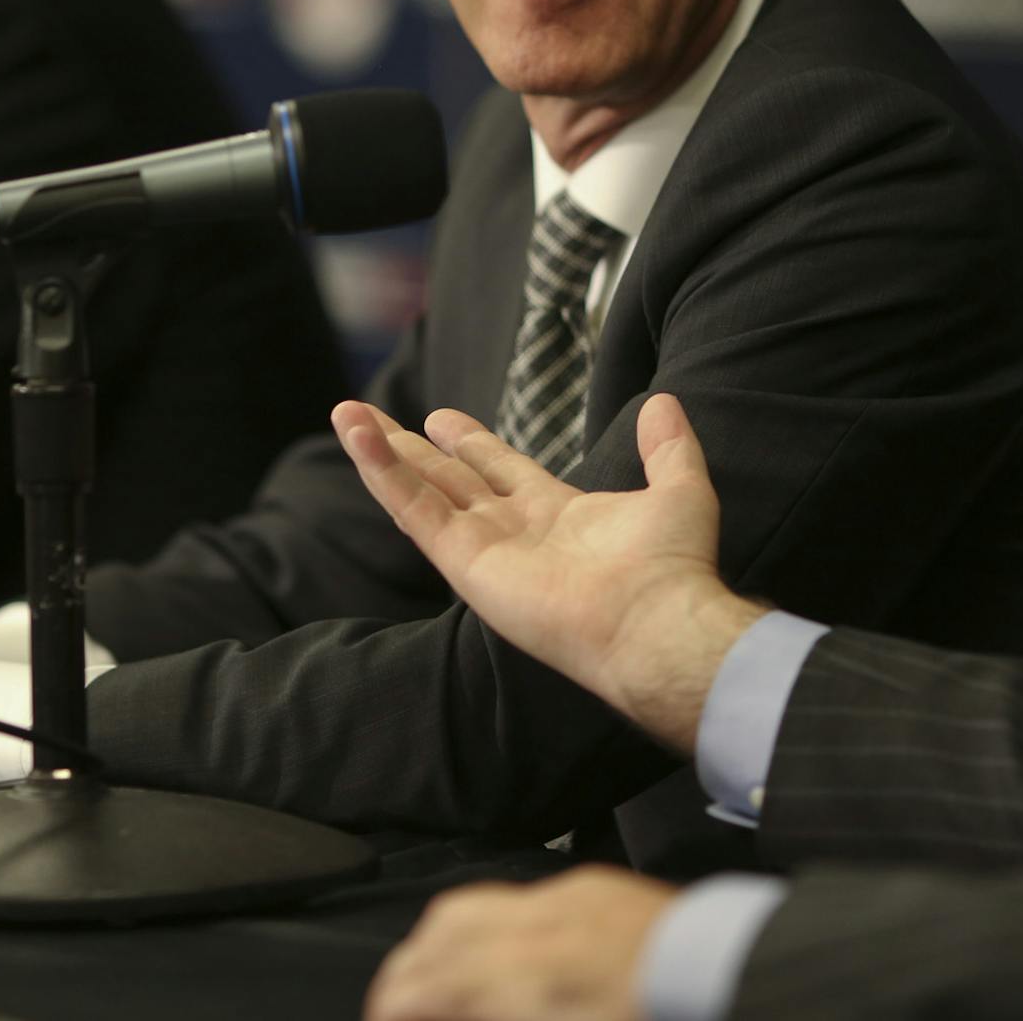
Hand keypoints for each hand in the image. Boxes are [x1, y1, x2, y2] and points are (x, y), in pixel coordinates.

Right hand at [333, 392, 760, 752]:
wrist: (658, 620)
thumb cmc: (672, 567)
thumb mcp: (679, 488)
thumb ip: (668, 447)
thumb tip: (664, 402)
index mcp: (554, 514)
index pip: (499, 470)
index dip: (468, 442)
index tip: (438, 418)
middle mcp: (511, 531)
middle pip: (446, 478)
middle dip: (408, 447)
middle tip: (367, 415)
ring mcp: (483, 548)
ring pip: (419, 491)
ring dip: (380, 453)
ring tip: (343, 414)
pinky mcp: (463, 562)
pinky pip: (414, 510)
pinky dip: (383, 474)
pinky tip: (358, 439)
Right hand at [366, 866, 675, 1020]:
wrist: (734, 971)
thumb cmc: (667, 1011)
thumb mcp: (573, 1018)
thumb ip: (505, 1004)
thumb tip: (451, 1002)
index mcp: (534, 976)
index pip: (439, 982)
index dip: (402, 1002)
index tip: (385, 1018)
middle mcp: (541, 930)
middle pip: (444, 937)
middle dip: (406, 972)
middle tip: (391, 1005)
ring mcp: (568, 904)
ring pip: (472, 909)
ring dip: (435, 942)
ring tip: (423, 978)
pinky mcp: (594, 892)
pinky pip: (515, 900)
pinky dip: (482, 924)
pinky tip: (485, 950)